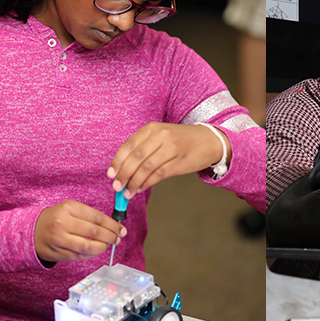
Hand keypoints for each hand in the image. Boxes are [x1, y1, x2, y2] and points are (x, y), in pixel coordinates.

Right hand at [34, 201, 126, 262]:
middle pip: (95, 232)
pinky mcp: (57, 253)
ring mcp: (59, 239)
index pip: (98, 217)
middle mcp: (62, 223)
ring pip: (88, 246)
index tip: (121, 229)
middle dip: (111, 236)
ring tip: (108, 245)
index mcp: (68, 208)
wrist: (31, 230)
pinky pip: (79, 256)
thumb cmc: (56, 218)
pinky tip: (96, 250)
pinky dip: (91, 254)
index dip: (113, 225)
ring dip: (102, 247)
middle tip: (118, 238)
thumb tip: (112, 225)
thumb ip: (89, 215)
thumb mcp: (70, 209)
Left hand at [107, 122, 228, 195]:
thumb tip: (122, 169)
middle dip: (124, 174)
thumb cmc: (181, 140)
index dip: (118, 161)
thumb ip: (143, 147)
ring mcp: (172, 149)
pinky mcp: (180, 162)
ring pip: (146, 168)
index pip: (129, 145)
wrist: (209, 141)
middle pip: (136, 157)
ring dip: (134, 182)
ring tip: (127, 192)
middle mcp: (162, 136)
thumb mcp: (161, 135)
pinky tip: (141, 188)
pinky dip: (147, 183)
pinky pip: (159, 174)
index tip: (111, 174)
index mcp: (153, 128)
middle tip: (116, 186)